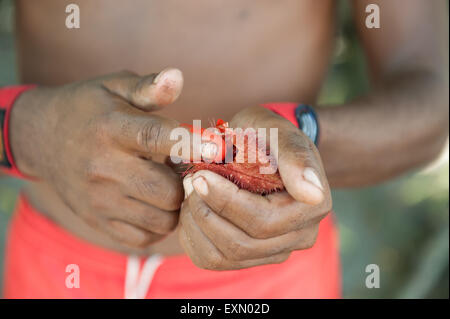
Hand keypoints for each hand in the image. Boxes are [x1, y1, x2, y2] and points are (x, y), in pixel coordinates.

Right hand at [10, 68, 188, 249]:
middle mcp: (104, 168)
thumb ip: (148, 87)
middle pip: (166, 191)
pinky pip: (145, 237)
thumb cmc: (89, 109)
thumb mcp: (114, 88)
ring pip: (162, 219)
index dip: (190, 144)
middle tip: (184, 168)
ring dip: (176, 205)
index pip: (155, 138)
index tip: (218, 148)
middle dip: (186, 181)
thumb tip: (178, 75)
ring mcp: (100, 200)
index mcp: (111, 129)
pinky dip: (158, 224)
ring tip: (168, 184)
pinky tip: (154, 203)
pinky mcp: (99, 221)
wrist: (42, 139)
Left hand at [179, 106, 331, 269]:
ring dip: (197, 225)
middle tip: (190, 181)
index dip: (225, 202)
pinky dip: (193, 237)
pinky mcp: (252, 258)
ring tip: (190, 193)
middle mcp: (300, 236)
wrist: (261, 147)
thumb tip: (313, 194)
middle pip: (242, 244)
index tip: (200, 176)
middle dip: (207, 213)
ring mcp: (276, 251)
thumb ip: (295, 157)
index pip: (262, 220)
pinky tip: (191, 211)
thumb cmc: (267, 135)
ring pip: (225, 256)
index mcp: (312, 207)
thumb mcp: (278, 131)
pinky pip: (213, 260)